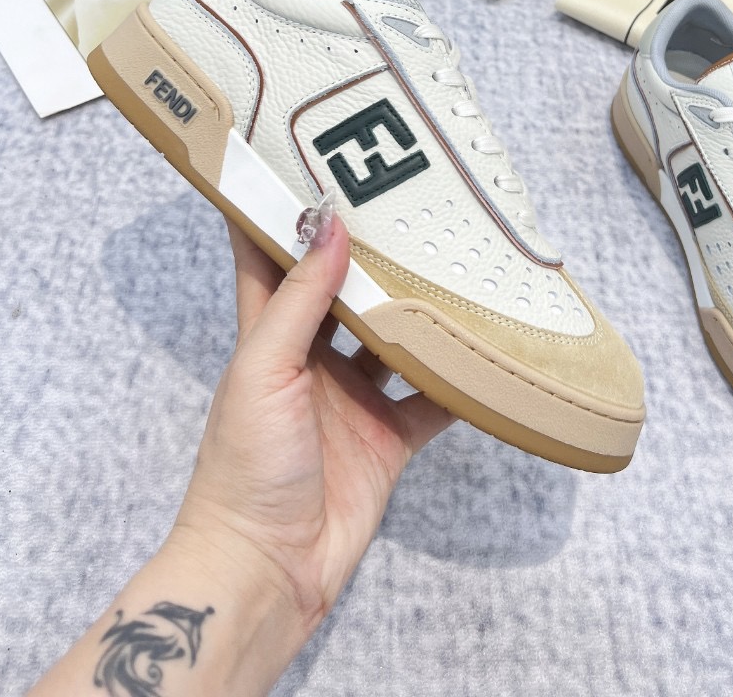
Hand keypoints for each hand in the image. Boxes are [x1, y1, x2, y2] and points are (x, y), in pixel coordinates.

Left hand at [173, 217, 453, 639]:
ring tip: (460, 267)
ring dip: (423, 312)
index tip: (307, 162)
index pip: (273, 259)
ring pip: (396, 340)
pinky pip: (432, 400)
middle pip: (347, 292)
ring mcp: (353, 401)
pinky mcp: (388, 440)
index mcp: (270, 337)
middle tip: (412, 206)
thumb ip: (301, 300)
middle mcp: (312, 361)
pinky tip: (488, 353)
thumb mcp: (265, 370)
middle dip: (374, 255)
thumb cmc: (244, 469)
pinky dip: (459, 381)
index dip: (285, 213)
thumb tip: (329, 224)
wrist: (267, 570)